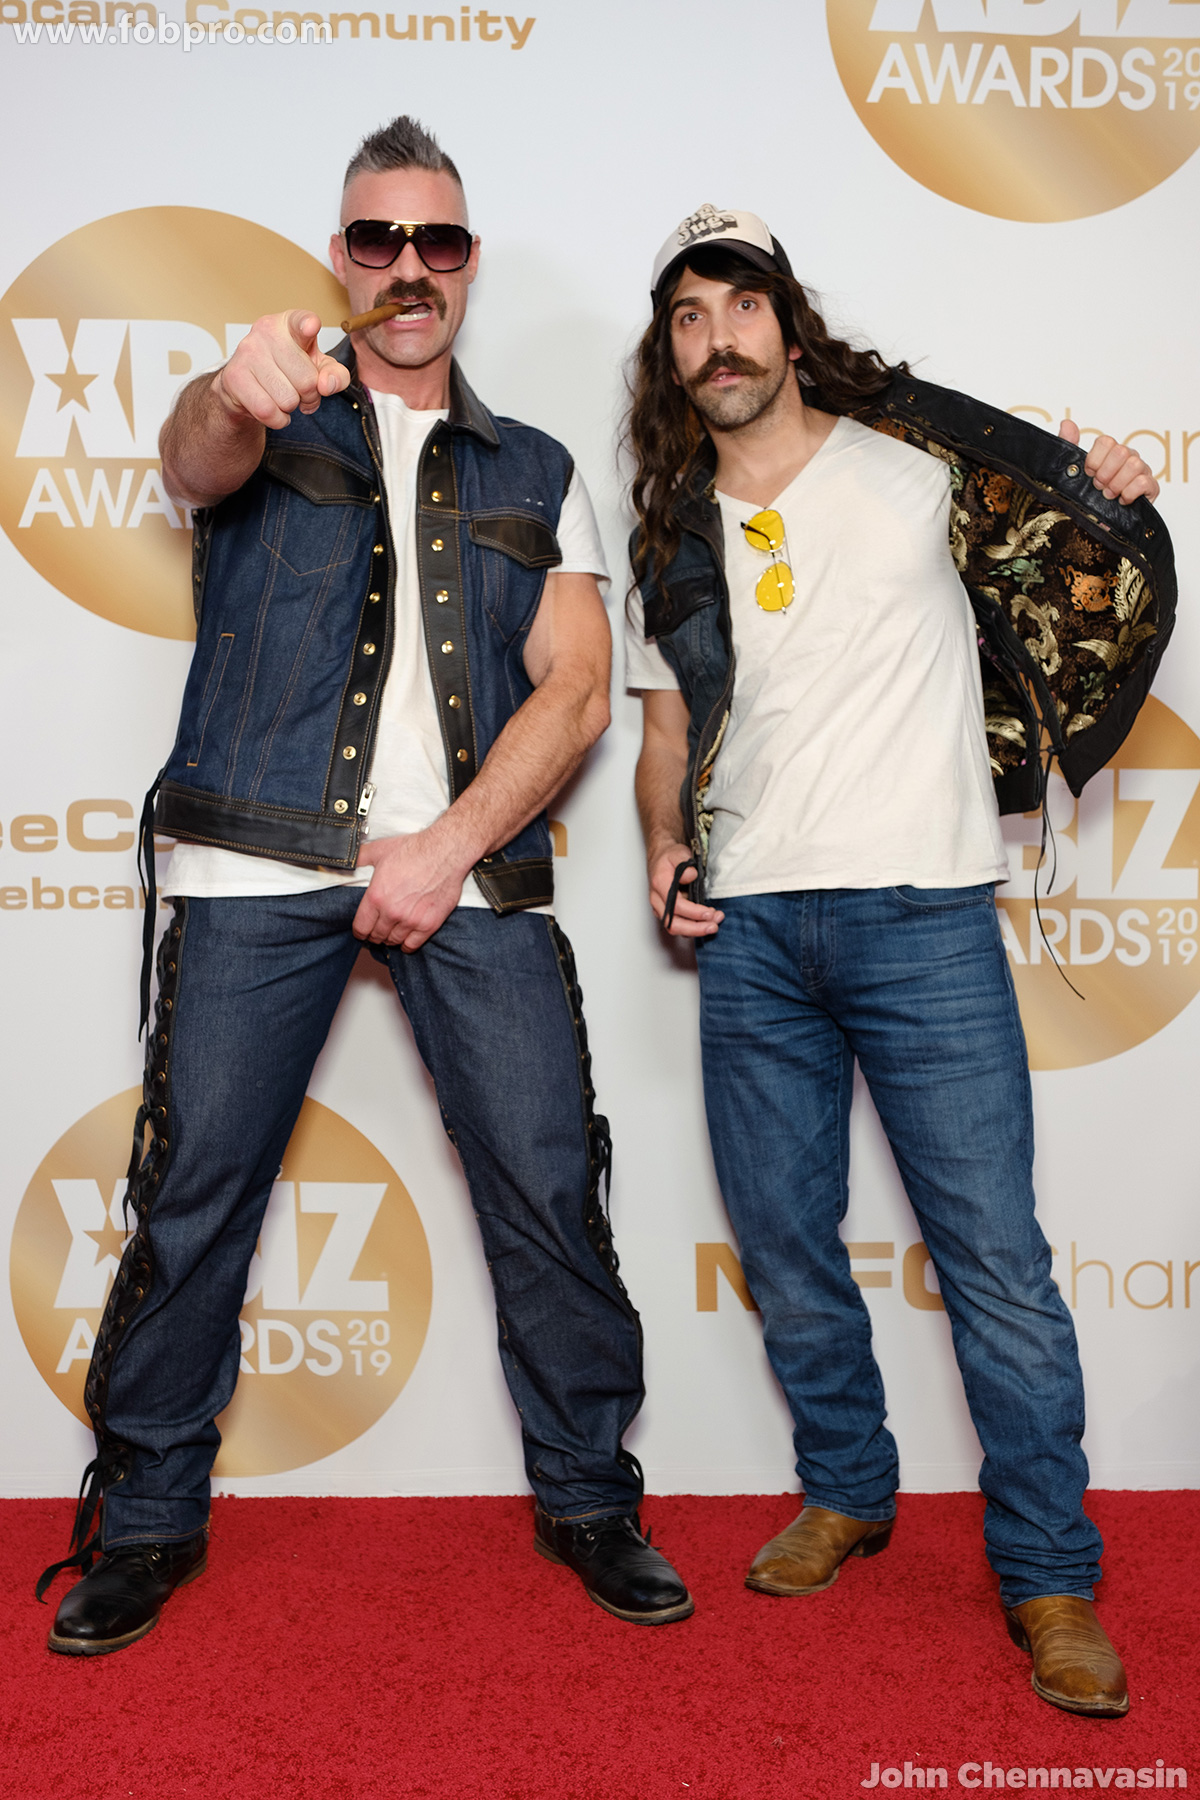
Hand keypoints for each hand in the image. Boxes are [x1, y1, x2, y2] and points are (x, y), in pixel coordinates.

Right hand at [214, 310, 349, 429]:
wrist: (246, 386)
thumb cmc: (287, 370)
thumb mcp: (318, 369)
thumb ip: (336, 375)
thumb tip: (326, 385)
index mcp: (290, 323)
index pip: (302, 321)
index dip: (308, 325)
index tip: (311, 327)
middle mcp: (267, 331)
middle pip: (307, 381)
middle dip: (309, 397)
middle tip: (298, 391)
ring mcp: (248, 352)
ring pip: (288, 399)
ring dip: (290, 408)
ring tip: (281, 395)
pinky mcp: (234, 376)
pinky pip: (268, 411)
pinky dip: (276, 419)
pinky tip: (271, 407)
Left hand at [352, 830, 467, 950]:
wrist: (445, 852)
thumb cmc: (415, 850)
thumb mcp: (379, 850)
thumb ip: (359, 857)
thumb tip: (346, 859)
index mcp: (376, 897)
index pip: (361, 927)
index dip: (360, 931)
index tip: (362, 931)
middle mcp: (391, 912)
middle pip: (376, 936)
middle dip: (375, 935)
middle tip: (377, 931)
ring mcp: (411, 920)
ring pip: (394, 941)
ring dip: (391, 939)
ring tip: (392, 933)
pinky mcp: (429, 924)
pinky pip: (412, 945)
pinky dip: (407, 945)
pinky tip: (405, 940)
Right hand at [649, 842, 723, 938]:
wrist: (660, 857)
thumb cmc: (669, 857)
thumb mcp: (679, 853)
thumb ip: (685, 863)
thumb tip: (691, 876)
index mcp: (660, 884)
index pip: (676, 906)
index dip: (694, 912)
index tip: (710, 912)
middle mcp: (657, 899)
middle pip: (672, 924)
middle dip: (695, 929)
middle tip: (714, 926)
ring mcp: (660, 908)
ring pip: (674, 928)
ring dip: (695, 930)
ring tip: (714, 924)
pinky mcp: (666, 912)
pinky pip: (678, 926)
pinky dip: (693, 928)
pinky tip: (706, 923)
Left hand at [1058, 419, 1158, 505]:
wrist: (1098, 525)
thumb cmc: (1088, 497)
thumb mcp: (1074, 473)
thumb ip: (1069, 447)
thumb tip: (1066, 423)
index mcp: (1110, 452)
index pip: (1106, 441)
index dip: (1094, 460)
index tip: (1089, 474)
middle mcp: (1128, 458)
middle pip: (1121, 451)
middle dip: (1105, 473)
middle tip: (1098, 487)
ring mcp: (1142, 471)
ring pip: (1134, 464)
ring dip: (1117, 483)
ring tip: (1109, 495)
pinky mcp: (1151, 488)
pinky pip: (1145, 482)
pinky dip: (1130, 492)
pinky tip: (1122, 500)